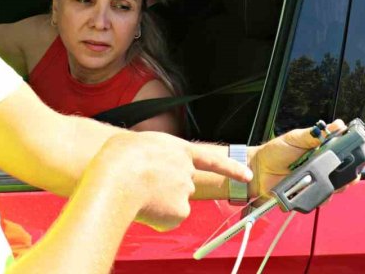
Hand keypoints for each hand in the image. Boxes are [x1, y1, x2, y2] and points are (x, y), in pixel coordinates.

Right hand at [92, 132, 252, 231]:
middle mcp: (186, 169)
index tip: (247, 174)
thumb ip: (150, 154)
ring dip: (159, 203)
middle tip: (142, 186)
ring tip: (137, 195)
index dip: (230, 168)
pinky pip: (168, 219)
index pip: (210, 159)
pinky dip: (157, 219)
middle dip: (168, 189)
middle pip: (183, 185)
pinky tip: (144, 209)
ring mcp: (185, 190)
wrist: (117, 177)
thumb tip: (145, 168)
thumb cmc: (118, 158)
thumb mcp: (135, 143)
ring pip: (174, 204)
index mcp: (177, 148)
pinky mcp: (181, 211)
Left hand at [248, 119, 346, 199]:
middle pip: (344, 175)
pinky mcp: (308, 195)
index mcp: (321, 152)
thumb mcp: (295, 138)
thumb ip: (314, 134)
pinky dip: (318, 197)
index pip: (344, 156)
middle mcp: (321, 169)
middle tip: (341, 171)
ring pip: (334, 189)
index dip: (353, 157)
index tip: (355, 156)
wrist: (258, 170)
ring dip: (332, 186)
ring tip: (318, 178)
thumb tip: (336, 126)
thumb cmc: (274, 152)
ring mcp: (315, 183)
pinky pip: (320, 199)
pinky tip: (310, 189)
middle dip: (348, 176)